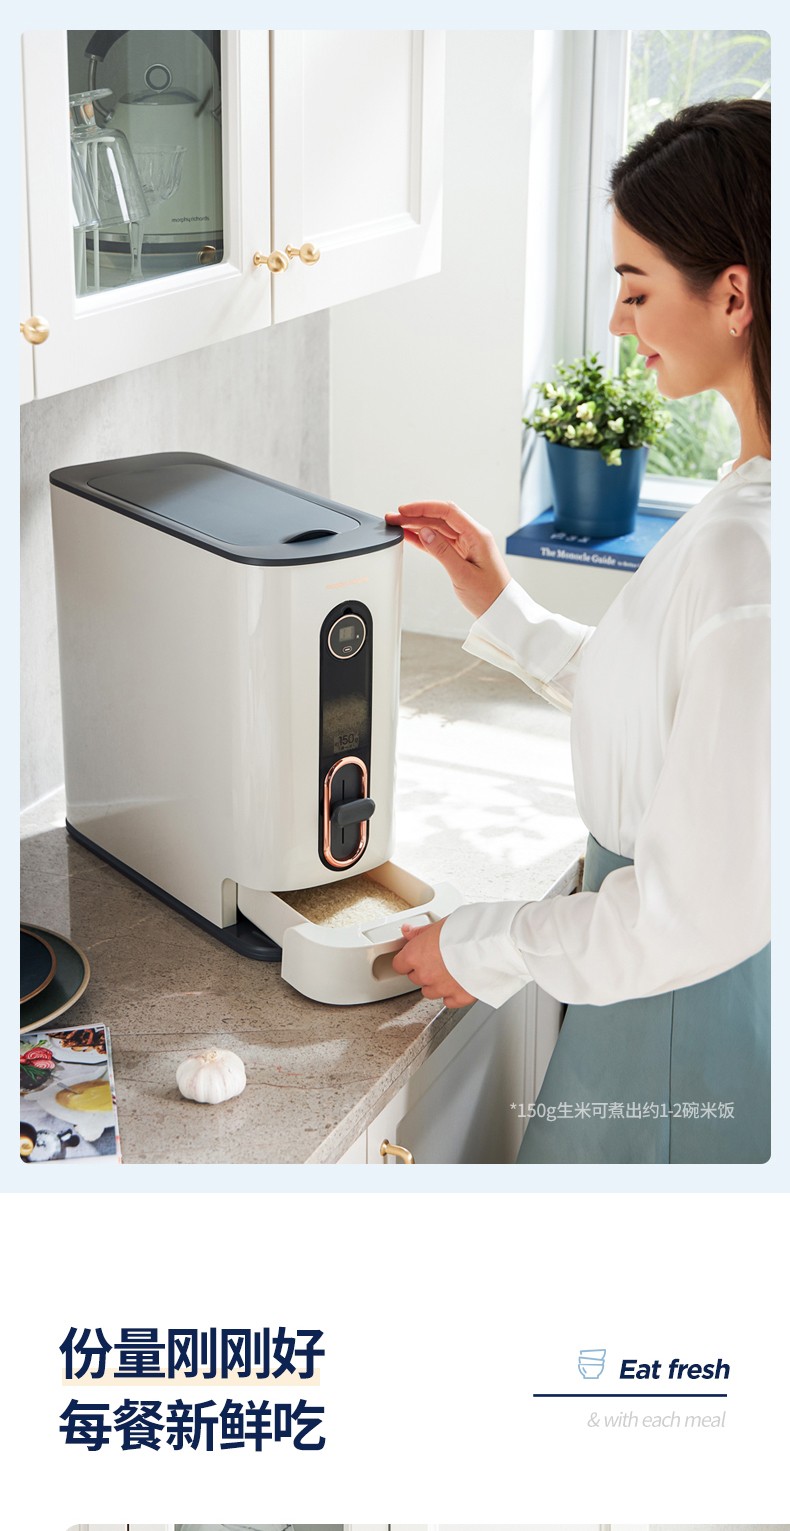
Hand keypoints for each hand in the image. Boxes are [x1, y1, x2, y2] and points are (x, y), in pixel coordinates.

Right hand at [385, 500, 509, 618]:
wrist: (500, 610)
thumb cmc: (489, 595)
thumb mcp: (463, 574)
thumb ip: (443, 552)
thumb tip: (425, 532)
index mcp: (477, 536)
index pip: (448, 512)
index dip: (424, 508)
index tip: (404, 510)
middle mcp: (473, 536)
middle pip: (440, 518)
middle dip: (416, 515)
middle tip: (394, 518)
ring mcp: (467, 544)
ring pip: (438, 528)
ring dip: (417, 525)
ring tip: (397, 525)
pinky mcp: (462, 554)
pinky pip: (440, 541)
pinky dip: (424, 538)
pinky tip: (410, 536)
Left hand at [391, 918, 475, 1007]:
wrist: (492, 944)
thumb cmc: (467, 930)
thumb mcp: (440, 924)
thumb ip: (421, 932)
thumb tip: (408, 932)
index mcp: (416, 955)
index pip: (399, 964)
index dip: (407, 960)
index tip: (415, 956)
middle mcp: (425, 974)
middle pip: (415, 978)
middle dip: (424, 970)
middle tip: (439, 959)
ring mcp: (441, 988)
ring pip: (430, 992)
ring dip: (436, 984)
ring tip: (450, 970)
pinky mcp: (459, 997)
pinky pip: (449, 1001)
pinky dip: (453, 994)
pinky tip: (459, 982)